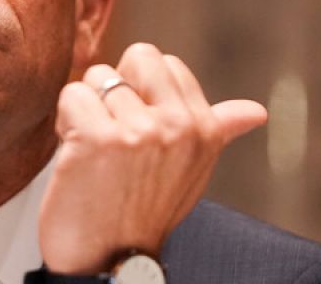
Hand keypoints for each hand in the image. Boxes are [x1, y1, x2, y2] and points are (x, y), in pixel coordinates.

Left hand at [38, 43, 267, 273]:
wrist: (109, 262)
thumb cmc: (144, 213)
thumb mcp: (192, 171)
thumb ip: (218, 131)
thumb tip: (256, 111)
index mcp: (204, 129)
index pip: (165, 63)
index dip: (141, 90)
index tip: (137, 130)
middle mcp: (177, 126)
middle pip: (135, 57)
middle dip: (115, 87)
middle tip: (112, 133)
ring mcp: (139, 131)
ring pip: (96, 77)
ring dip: (86, 110)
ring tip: (94, 151)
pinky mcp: (97, 137)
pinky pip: (71, 95)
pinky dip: (64, 122)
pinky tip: (75, 154)